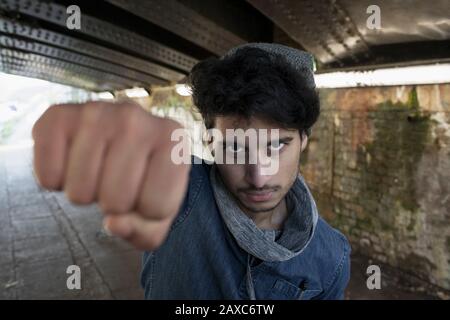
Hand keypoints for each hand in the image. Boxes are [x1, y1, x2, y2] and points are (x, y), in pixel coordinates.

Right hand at [32, 101, 189, 249]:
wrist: (121, 142)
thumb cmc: (146, 180)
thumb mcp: (158, 214)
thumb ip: (144, 230)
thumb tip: (114, 223)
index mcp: (172, 138)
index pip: (156, 206)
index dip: (148, 212)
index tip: (148, 190)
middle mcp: (136, 117)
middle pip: (116, 200)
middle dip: (115, 204)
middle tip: (118, 181)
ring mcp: (96, 111)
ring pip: (80, 192)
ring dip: (85, 193)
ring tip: (97, 171)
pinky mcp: (58, 114)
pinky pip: (47, 175)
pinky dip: (55, 181)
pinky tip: (72, 163)